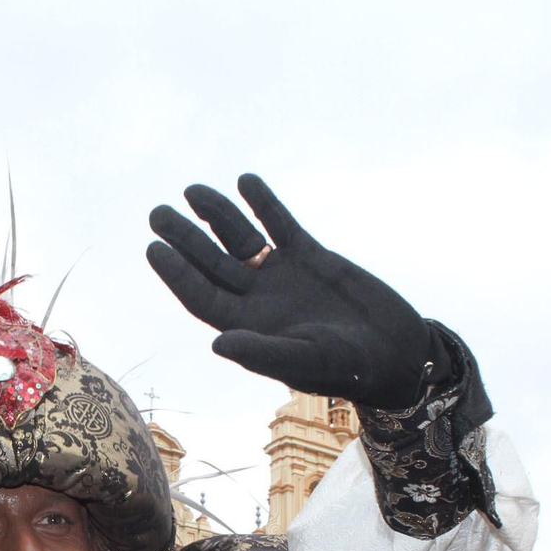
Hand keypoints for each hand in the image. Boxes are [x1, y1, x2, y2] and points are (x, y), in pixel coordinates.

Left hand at [146, 174, 449, 408]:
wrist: (395, 353)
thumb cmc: (348, 368)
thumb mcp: (304, 361)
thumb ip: (262, 352)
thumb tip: (217, 344)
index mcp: (249, 326)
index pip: (201, 296)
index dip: (177, 273)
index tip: (155, 248)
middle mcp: (259, 299)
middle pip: (212, 263)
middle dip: (185, 238)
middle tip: (157, 213)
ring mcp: (283, 276)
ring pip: (241, 239)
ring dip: (217, 214)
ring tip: (192, 190)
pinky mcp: (312, 257)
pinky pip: (281, 225)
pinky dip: (265, 205)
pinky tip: (246, 182)